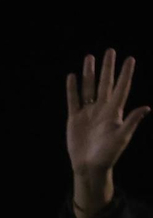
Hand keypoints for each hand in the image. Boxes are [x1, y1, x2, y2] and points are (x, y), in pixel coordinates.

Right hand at [67, 49, 149, 217]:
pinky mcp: (74, 118)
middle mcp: (102, 109)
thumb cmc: (108, 154)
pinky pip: (73, 100)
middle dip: (107, 68)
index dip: (126, 74)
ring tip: (89, 58)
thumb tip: (146, 107)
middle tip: (110, 51)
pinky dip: (72, 89)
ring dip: (89, 73)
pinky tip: (72, 77)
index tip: (130, 59)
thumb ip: (131, 122)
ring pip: (88, 88)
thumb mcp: (121, 138)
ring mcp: (88, 112)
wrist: (89, 166)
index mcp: (114, 112)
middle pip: (105, 83)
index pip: (121, 88)